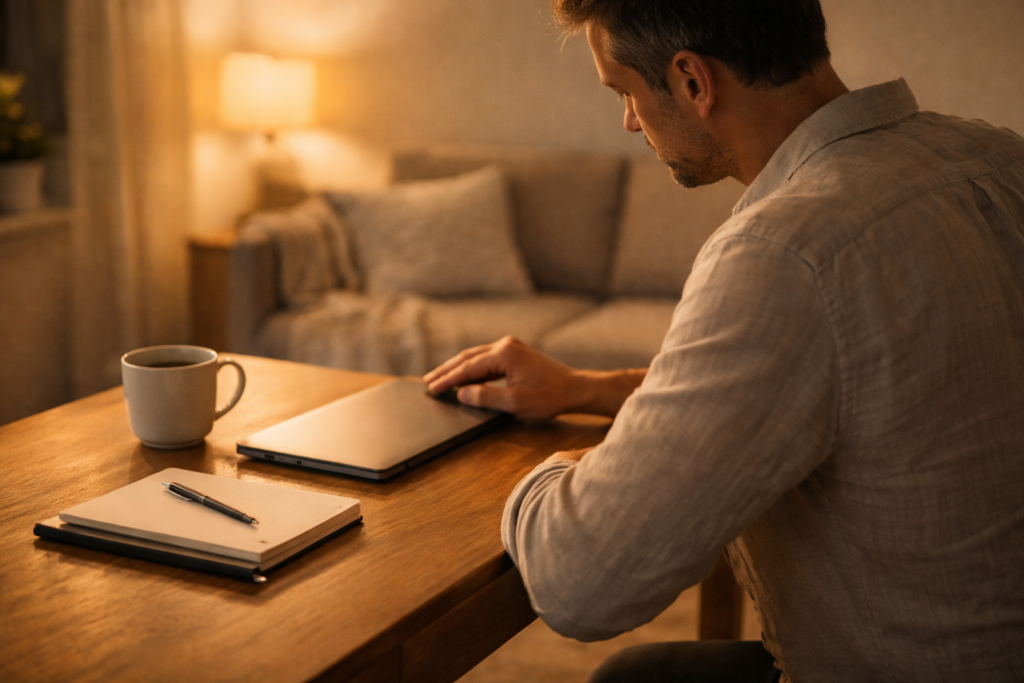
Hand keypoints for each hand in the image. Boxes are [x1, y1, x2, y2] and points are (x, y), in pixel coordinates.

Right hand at [424, 336, 583, 419]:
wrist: (575, 389)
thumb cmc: (549, 397)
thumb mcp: (515, 402)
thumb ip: (485, 397)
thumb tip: (461, 393)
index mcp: (504, 354)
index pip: (467, 368)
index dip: (447, 379)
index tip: (431, 388)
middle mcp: (505, 345)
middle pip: (468, 357)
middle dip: (447, 370)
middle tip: (427, 381)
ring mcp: (511, 347)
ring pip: (476, 356)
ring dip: (457, 367)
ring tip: (439, 377)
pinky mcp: (515, 353)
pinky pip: (486, 358)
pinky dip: (472, 367)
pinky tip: (464, 375)